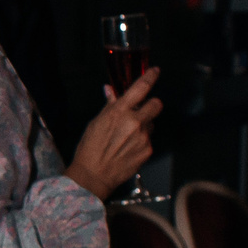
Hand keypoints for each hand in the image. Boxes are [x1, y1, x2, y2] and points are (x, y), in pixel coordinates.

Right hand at [65, 68, 161, 199]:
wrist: (93, 175)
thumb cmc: (90, 148)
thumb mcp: (96, 122)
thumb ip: (110, 106)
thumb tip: (112, 92)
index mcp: (120, 111)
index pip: (141, 88)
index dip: (150, 77)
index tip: (155, 71)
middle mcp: (135, 122)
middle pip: (157, 104)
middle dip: (152, 105)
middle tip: (143, 111)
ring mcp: (143, 137)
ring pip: (152, 124)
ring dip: (144, 126)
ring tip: (128, 137)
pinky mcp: (147, 151)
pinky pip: (148, 140)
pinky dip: (141, 142)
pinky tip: (128, 149)